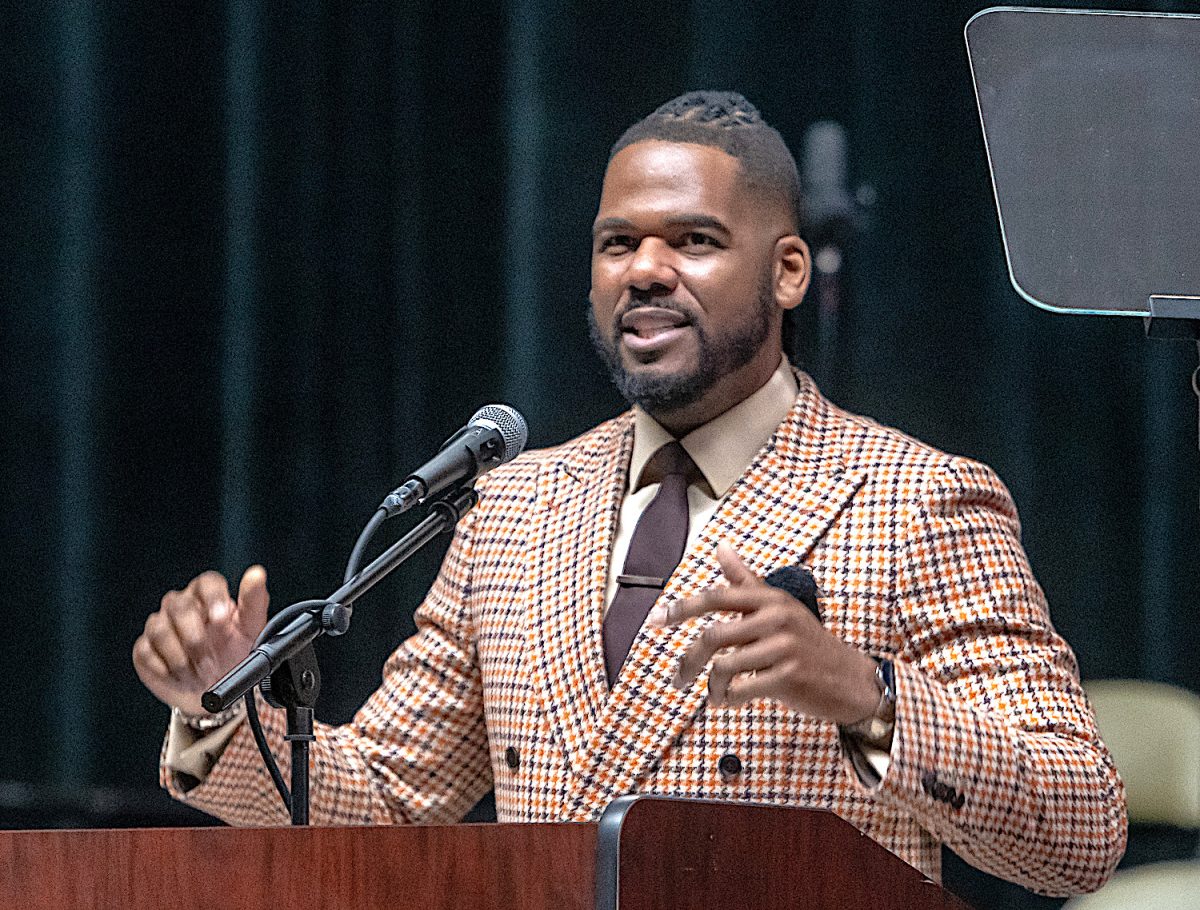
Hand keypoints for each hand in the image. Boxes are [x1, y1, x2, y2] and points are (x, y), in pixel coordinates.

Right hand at [132, 566, 269, 714]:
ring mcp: (161, 625)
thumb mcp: (250, 630)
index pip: (206, 582)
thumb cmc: (233, 654)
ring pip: (160, 629)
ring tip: (198, 672)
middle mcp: (182, 605)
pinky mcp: (145, 647)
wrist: (215, 690)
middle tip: (209, 660)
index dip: (212, 597)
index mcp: (209, 596)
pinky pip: (146, 651)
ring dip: (181, 658)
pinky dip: (165, 668)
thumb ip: (254, 600)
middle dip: (195, 638)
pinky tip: (180, 675)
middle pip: (179, 606)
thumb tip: (256, 574)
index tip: (221, 619)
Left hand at [649, 544, 878, 723]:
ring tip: (714, 695)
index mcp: (769, 598)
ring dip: (711, 687)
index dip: (681, 608)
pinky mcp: (790, 677)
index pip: (716, 596)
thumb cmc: (808, 643)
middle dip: (689, 662)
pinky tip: (728, 702)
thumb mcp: (779, 606)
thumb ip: (746, 581)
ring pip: (724, 666)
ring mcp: (784, 647)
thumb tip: (721, 548)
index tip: (655, 621)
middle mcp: (776, 617)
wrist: (852, 680)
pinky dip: (728, 699)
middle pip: (713, 635)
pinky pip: (742, 689)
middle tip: (678, 680)